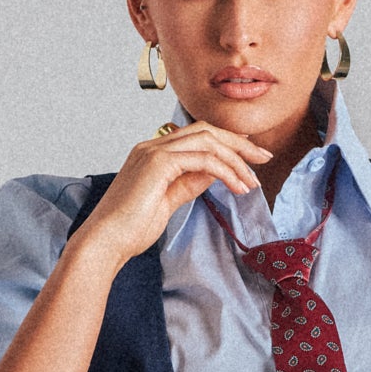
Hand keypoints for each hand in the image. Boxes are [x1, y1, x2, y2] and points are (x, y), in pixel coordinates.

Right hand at [74, 122, 269, 270]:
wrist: (106, 241)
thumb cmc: (131, 228)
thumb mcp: (170, 200)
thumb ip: (191, 182)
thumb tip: (216, 172)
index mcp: (153, 152)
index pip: (198, 135)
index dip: (228, 141)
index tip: (251, 155)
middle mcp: (153, 145)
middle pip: (206, 130)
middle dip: (239, 143)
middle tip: (264, 158)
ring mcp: (154, 151)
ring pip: (207, 141)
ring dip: (236, 159)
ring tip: (251, 181)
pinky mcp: (159, 163)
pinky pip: (203, 159)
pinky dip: (225, 171)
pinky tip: (237, 187)